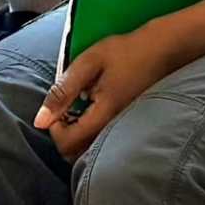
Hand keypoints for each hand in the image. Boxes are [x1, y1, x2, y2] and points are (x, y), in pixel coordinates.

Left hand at [38, 19, 204, 156]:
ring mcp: (126, 132)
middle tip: (68, 109)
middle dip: (64, 135)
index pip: (67, 143)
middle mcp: (117, 131)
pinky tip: (95, 112)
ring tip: (81, 110)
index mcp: (105, 114)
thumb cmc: (126, 51)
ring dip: (77, 136)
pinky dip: (91, 134)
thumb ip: (63, 91)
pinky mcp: (131, 130)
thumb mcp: (89, 62)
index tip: (59, 108)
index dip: (54, 128)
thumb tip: (40, 121)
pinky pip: (103, 144)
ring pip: (90, 152)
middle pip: (77, 155)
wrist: (164, 50)